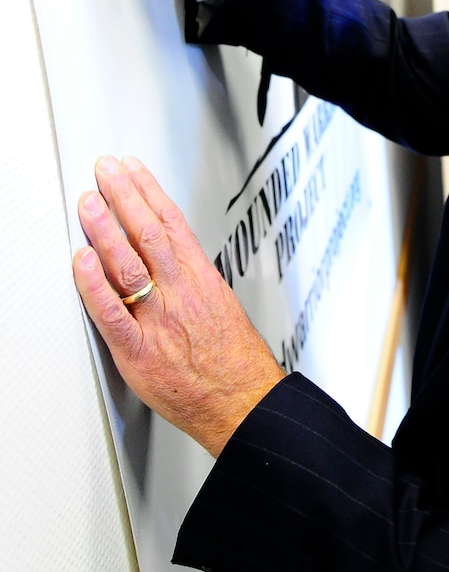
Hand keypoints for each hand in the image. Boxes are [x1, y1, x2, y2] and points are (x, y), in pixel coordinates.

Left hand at [73, 156, 284, 455]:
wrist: (243, 402)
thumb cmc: (235, 362)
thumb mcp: (221, 305)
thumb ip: (191, 280)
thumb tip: (169, 258)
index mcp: (202, 280)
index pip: (172, 223)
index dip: (148, 191)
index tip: (131, 170)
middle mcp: (180, 293)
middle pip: (148, 233)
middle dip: (123, 196)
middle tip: (104, 172)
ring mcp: (159, 320)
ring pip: (129, 264)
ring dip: (105, 229)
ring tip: (89, 203)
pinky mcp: (139, 351)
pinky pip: (110, 313)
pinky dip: (94, 284)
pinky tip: (81, 261)